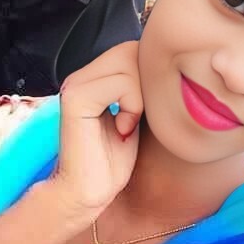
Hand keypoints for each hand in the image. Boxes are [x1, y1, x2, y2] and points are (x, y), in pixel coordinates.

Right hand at [50, 42, 142, 224]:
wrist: (88, 193)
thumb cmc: (113, 161)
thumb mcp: (137, 115)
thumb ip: (142, 87)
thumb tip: (168, 66)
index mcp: (94, 77)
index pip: (134, 50)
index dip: (150, 78)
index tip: (144, 113)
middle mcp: (82, 75)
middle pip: (132, 50)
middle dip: (147, 84)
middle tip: (138, 118)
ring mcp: (76, 84)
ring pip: (129, 63)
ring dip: (139, 98)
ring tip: (128, 125)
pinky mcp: (75, 97)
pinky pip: (120, 83)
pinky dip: (131, 107)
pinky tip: (121, 130)